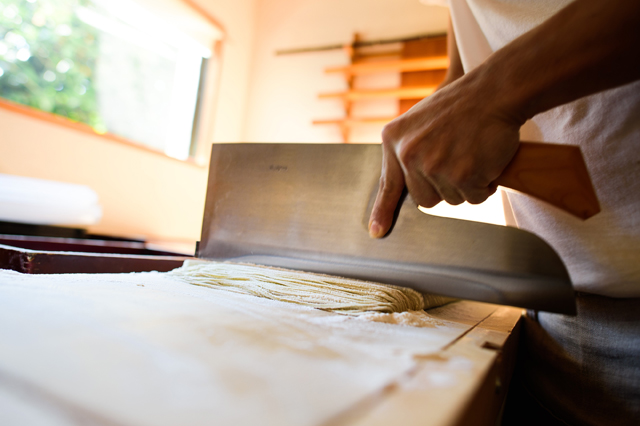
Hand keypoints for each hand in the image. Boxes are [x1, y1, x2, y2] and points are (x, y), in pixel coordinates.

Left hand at [368, 71, 521, 237]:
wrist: (493, 91)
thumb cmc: (459, 106)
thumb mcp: (418, 122)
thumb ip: (406, 150)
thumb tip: (403, 185)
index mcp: (394, 140)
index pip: (388, 185)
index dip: (382, 212)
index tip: (377, 232)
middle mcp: (409, 155)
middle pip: (424, 199)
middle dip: (443, 188)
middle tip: (458, 160)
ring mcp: (435, 166)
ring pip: (451, 199)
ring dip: (467, 185)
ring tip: (472, 153)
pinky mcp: (463, 175)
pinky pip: (475, 197)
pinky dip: (486, 185)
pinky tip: (486, 160)